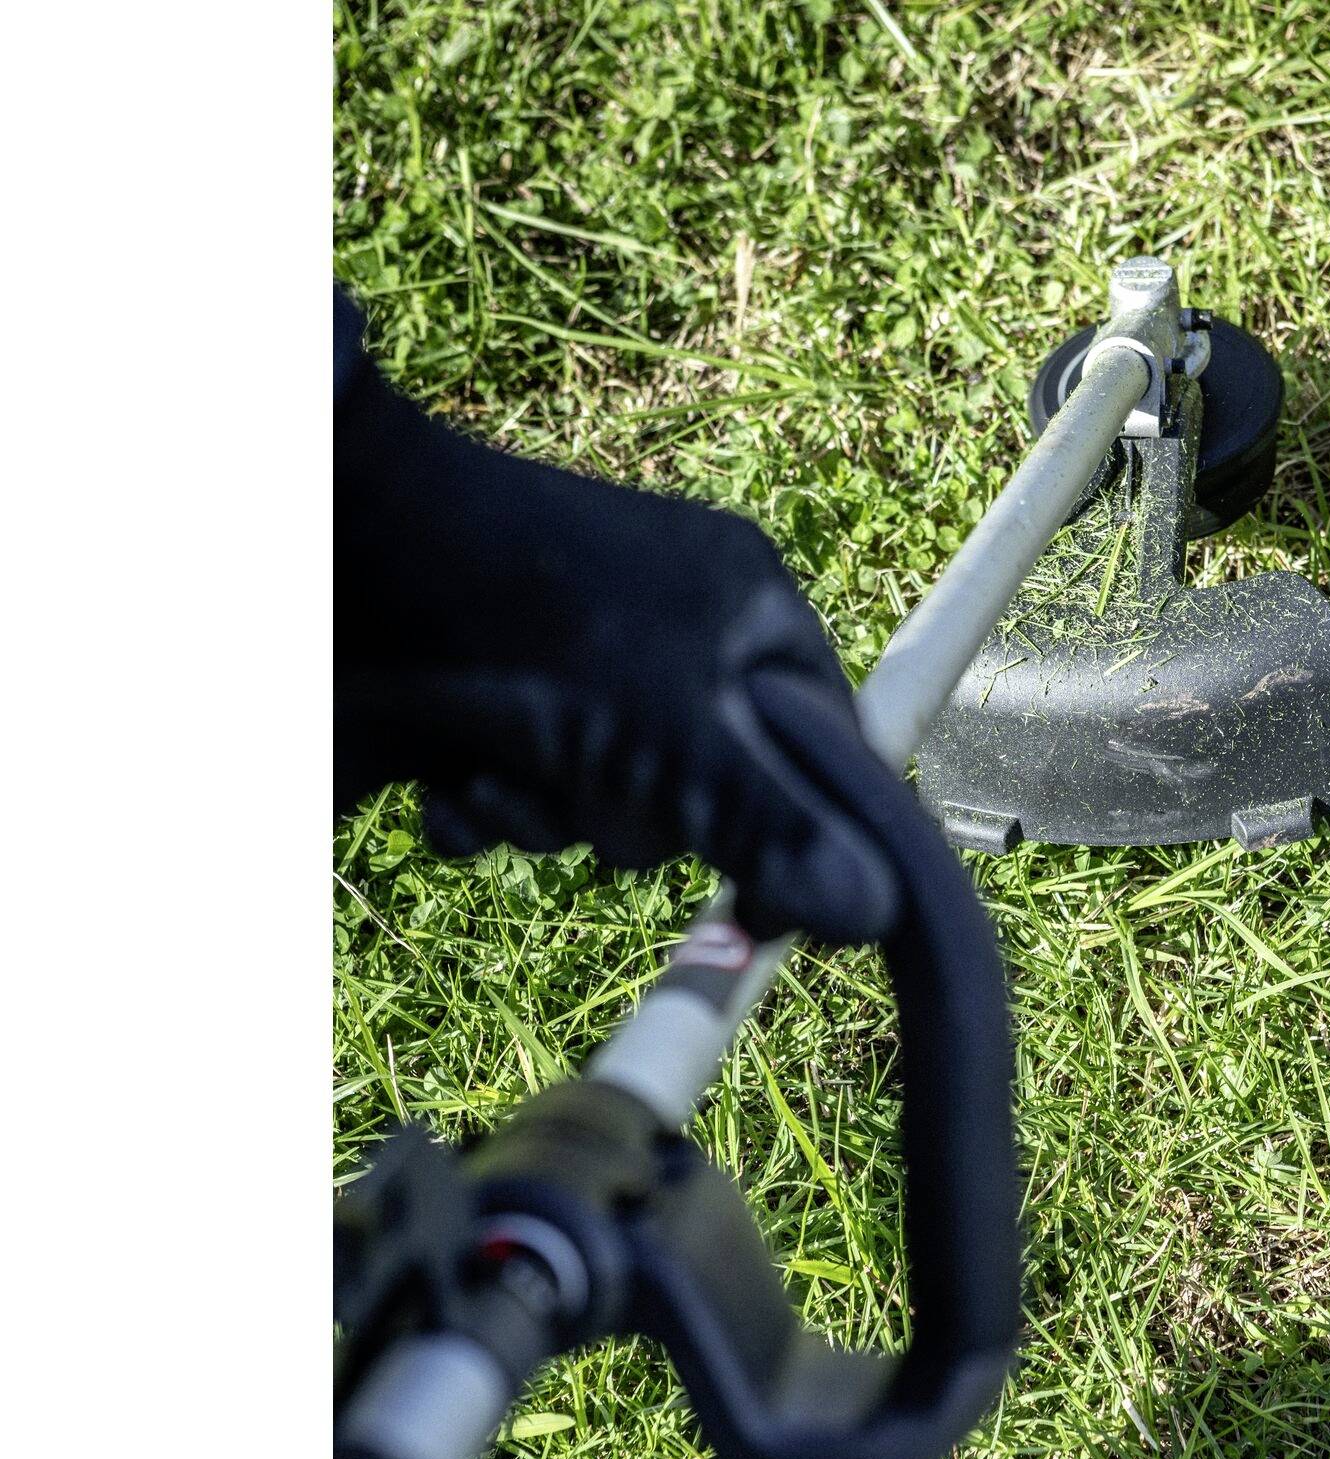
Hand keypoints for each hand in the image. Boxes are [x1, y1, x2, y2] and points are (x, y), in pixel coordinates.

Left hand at [336, 294, 898, 942]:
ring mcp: (578, 665)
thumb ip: (770, 822)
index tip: (763, 910)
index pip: (821, 746)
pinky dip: (486, 804)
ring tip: (497, 771)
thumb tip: (874, 913)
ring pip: (603, 804)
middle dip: (633, 818)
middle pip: (708, 793)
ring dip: (545, 815)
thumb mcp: (670, 730)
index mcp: (744, 609)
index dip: (801, 831)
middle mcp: (672, 635)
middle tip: (595, 789)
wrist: (324, 543)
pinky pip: (522, 789)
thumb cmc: (522, 618)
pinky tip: (450, 780)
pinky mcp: (492, 693)